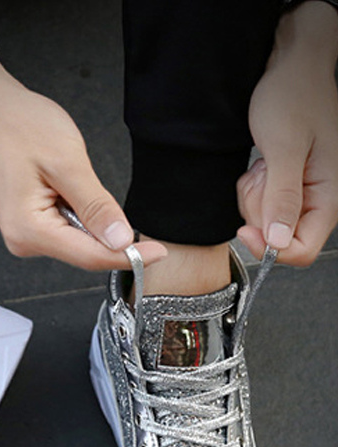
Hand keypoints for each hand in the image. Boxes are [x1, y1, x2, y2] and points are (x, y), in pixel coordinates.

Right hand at [0, 41, 166, 271]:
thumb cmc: (20, 126)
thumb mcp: (67, 163)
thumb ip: (96, 207)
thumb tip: (122, 240)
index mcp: (29, 231)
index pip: (91, 257)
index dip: (129, 256)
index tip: (159, 252)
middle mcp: (23, 241)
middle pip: (84, 253)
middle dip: (107, 234)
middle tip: (104, 189)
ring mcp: (24, 235)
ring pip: (77, 242)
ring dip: (91, 219)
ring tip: (71, 177)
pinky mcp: (29, 225)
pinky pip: (66, 229)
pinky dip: (79, 213)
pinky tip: (68, 185)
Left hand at [237, 2, 337, 265]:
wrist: (290, 67)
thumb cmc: (293, 96)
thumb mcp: (285, 147)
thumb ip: (283, 197)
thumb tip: (279, 242)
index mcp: (329, 195)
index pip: (303, 249)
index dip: (272, 249)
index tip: (245, 230)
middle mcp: (318, 199)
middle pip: (279, 238)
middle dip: (260, 212)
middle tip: (261, 176)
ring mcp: (301, 194)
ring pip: (266, 223)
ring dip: (254, 198)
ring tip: (263, 165)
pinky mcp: (285, 187)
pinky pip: (260, 205)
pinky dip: (253, 188)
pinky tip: (261, 165)